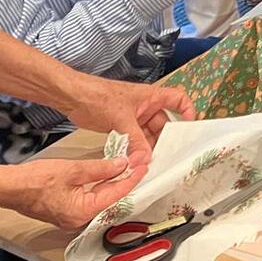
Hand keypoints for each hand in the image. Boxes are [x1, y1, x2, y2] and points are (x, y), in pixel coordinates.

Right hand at [7, 154, 148, 229]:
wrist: (11, 188)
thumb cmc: (36, 181)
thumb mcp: (74, 170)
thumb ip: (101, 168)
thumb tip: (122, 164)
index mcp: (84, 212)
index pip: (117, 194)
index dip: (132, 178)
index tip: (143, 165)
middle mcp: (80, 220)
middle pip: (111, 199)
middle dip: (126, 180)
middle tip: (139, 164)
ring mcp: (73, 217)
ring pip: (102, 199)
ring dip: (114, 183)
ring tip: (128, 167)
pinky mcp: (67, 212)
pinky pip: (91, 200)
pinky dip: (101, 187)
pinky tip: (108, 175)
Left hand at [64, 77, 195, 159]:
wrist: (72, 97)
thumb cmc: (99, 96)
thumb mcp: (121, 120)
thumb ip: (135, 141)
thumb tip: (146, 160)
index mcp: (151, 97)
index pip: (178, 100)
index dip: (187, 111)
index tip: (189, 128)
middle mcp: (145, 107)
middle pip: (163, 124)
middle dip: (164, 139)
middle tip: (166, 157)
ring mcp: (133, 118)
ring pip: (147, 135)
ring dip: (147, 148)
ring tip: (149, 163)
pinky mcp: (120, 127)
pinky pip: (134, 140)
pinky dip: (135, 150)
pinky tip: (134, 162)